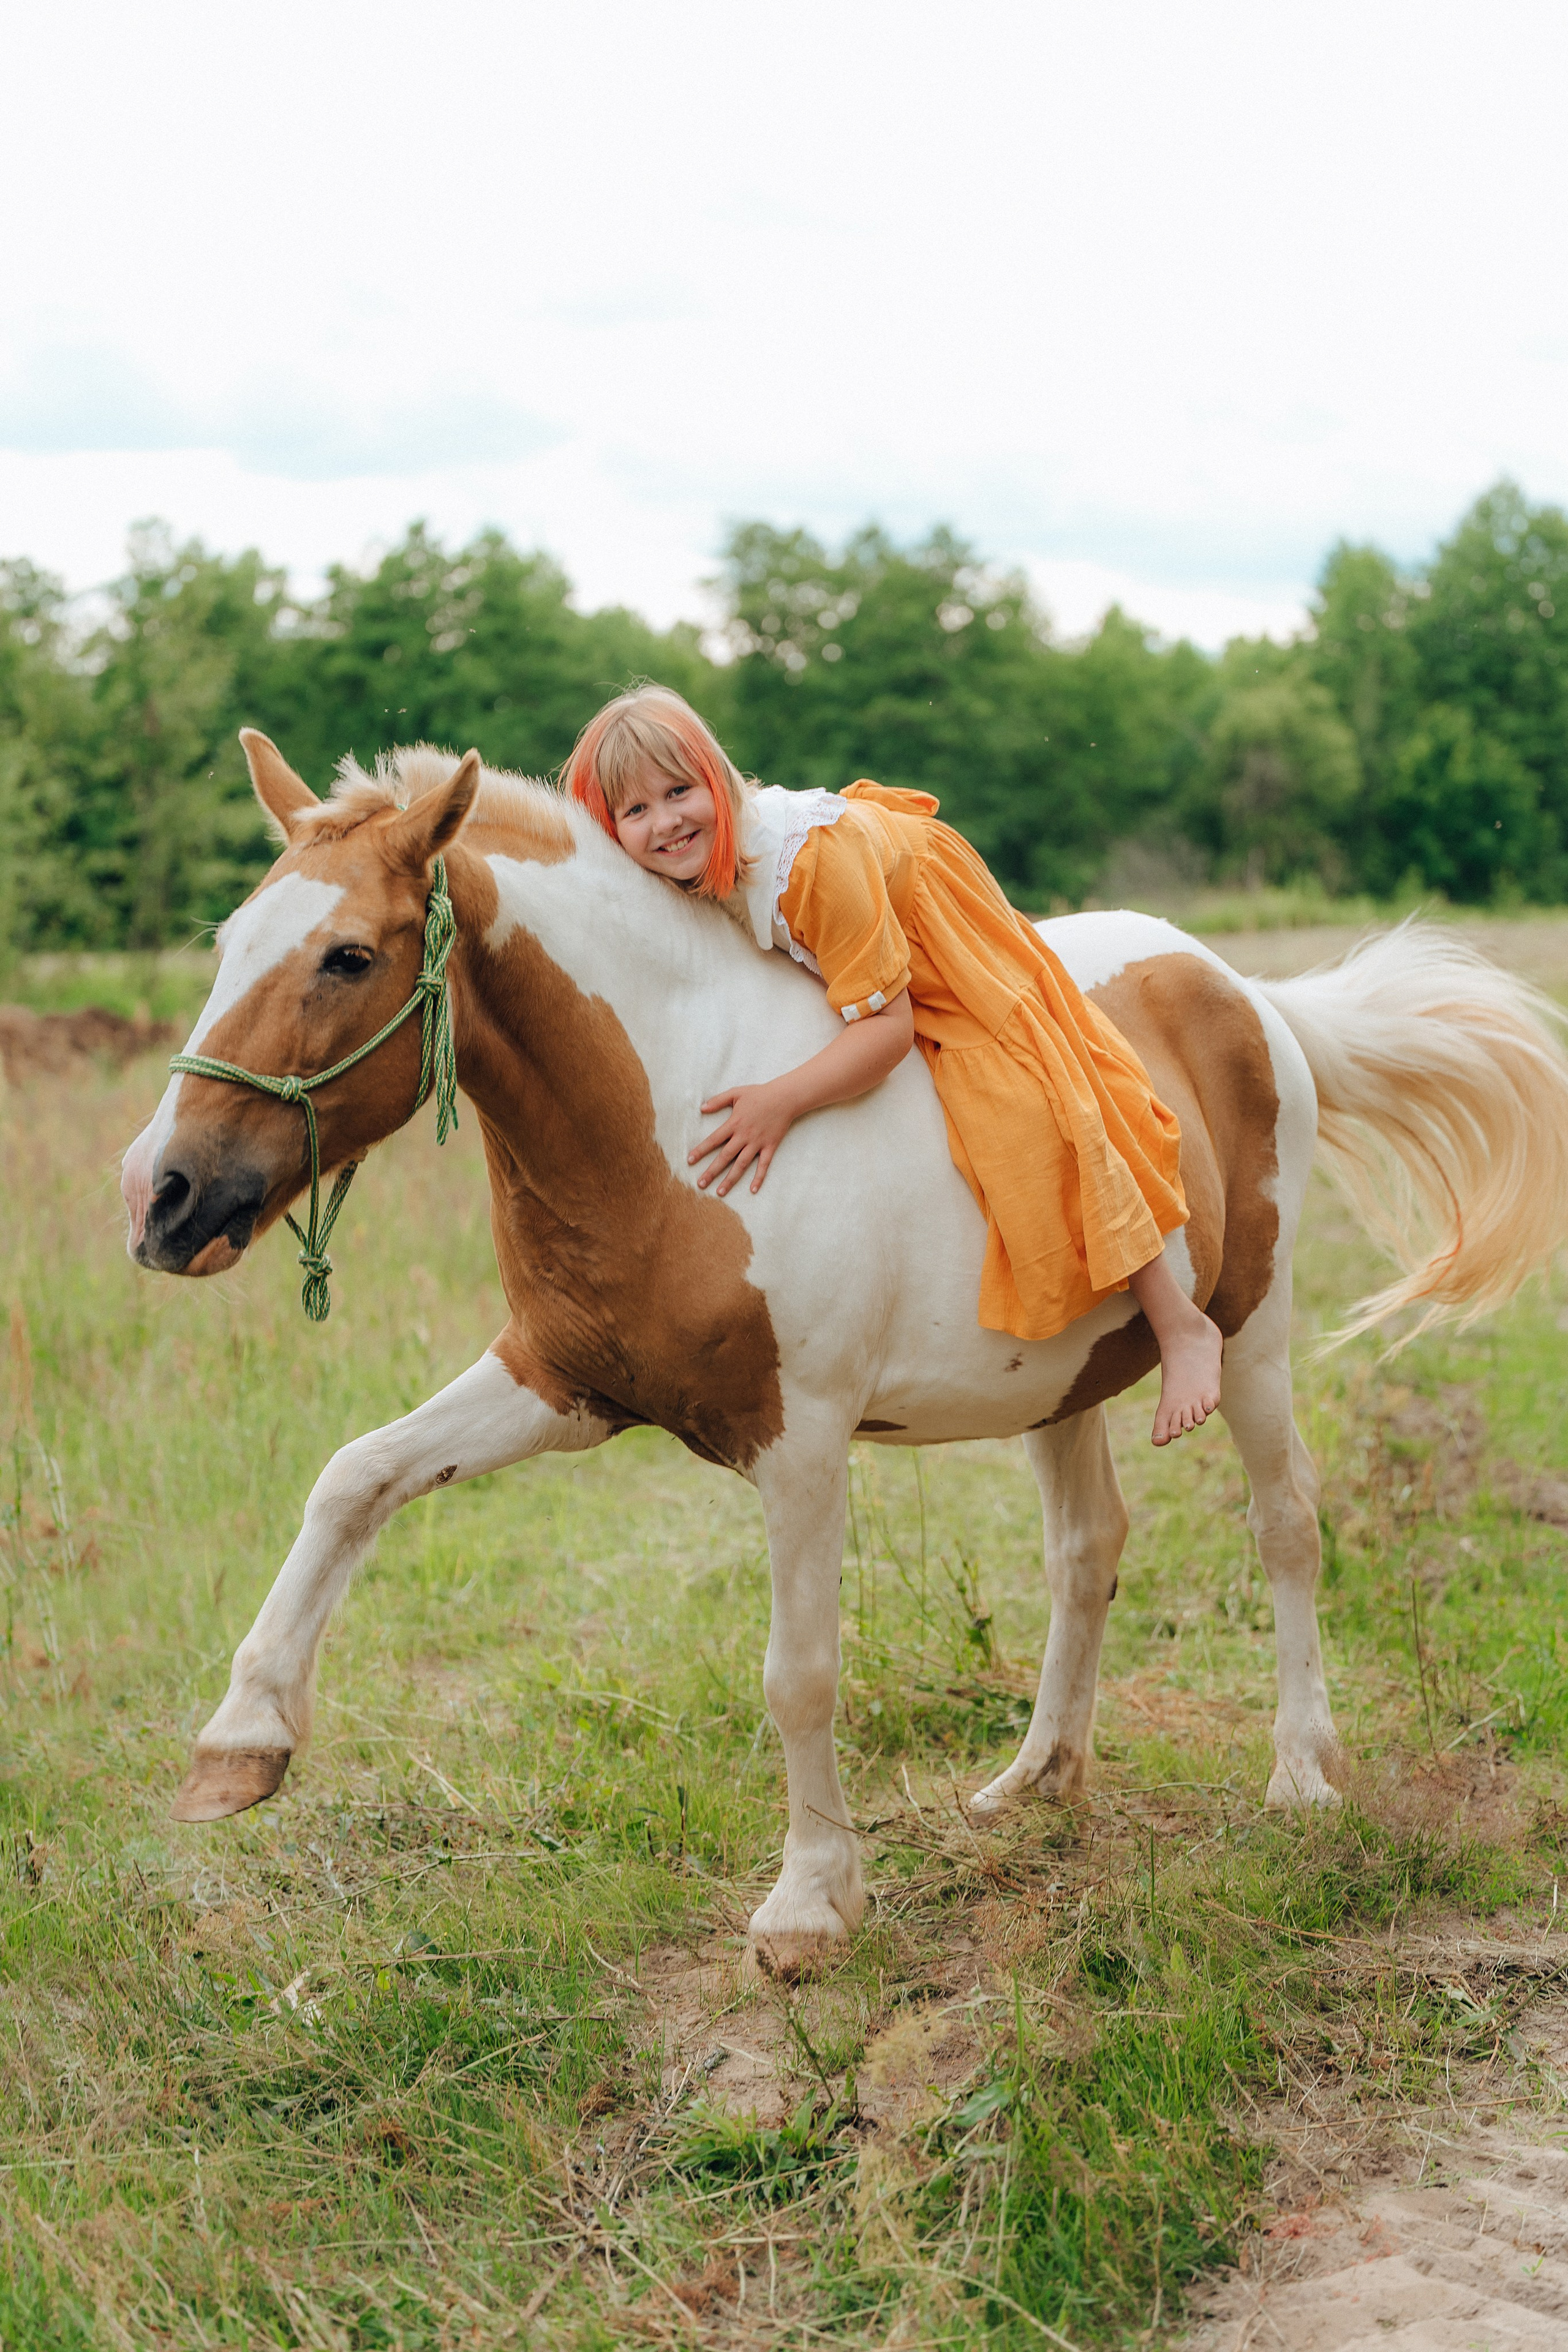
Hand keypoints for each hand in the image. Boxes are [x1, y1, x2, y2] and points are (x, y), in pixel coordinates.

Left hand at [690, 1079, 797, 1195]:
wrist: (784, 1097)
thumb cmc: (759, 1094)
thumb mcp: (736, 1093)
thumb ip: (718, 1101)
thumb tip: (701, 1108)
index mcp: (734, 1123)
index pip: (714, 1140)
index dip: (701, 1150)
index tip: (690, 1160)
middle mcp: (744, 1136)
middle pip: (725, 1157)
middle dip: (711, 1171)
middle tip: (700, 1184)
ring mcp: (757, 1143)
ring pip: (741, 1165)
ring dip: (730, 1179)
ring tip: (720, 1192)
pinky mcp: (770, 1146)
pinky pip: (764, 1165)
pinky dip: (759, 1178)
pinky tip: (752, 1190)